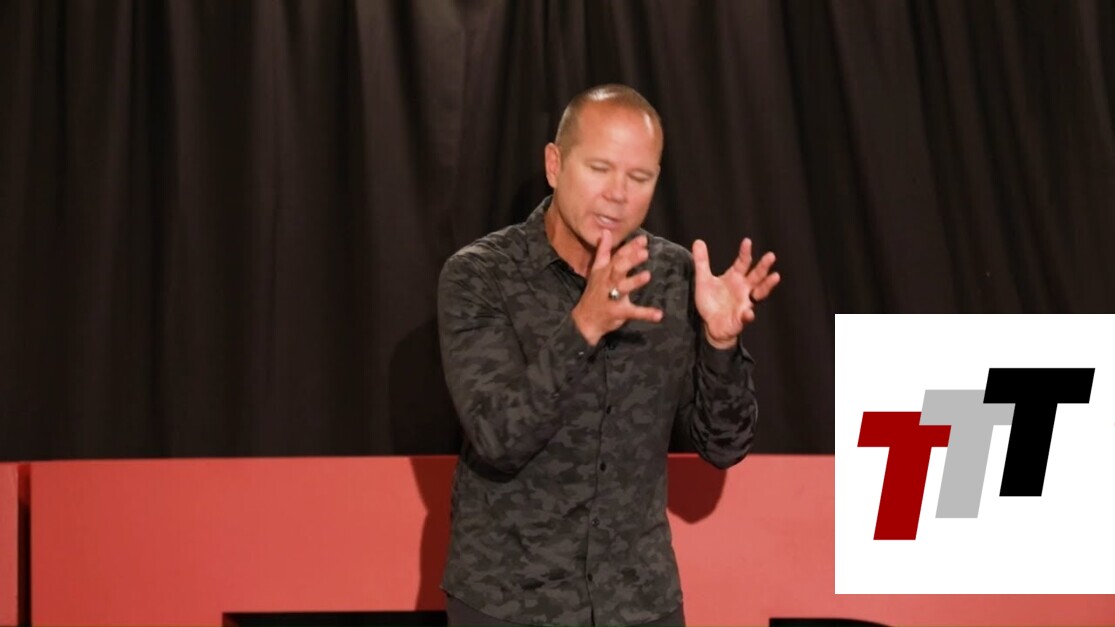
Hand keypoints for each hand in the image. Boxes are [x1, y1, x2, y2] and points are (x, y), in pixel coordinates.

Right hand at [572, 230, 663, 345]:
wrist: (585, 320)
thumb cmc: (595, 292)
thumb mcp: (597, 270)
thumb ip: (603, 251)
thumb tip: (606, 231)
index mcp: (605, 271)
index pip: (618, 256)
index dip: (630, 248)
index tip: (643, 240)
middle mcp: (608, 282)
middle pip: (618, 268)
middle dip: (630, 260)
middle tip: (645, 253)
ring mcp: (612, 297)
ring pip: (623, 288)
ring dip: (635, 281)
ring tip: (647, 275)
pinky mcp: (618, 312)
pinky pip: (633, 312)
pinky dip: (646, 314)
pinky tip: (658, 314)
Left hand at [692, 237, 779, 348]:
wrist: (711, 325)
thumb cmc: (711, 301)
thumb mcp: (703, 280)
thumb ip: (702, 262)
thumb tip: (698, 241)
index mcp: (736, 277)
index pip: (743, 262)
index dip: (745, 252)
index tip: (747, 241)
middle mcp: (744, 288)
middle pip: (757, 275)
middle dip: (764, 266)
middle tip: (771, 255)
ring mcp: (745, 303)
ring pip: (760, 293)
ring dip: (767, 285)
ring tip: (775, 277)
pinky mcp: (741, 318)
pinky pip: (746, 316)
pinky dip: (748, 315)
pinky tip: (749, 313)